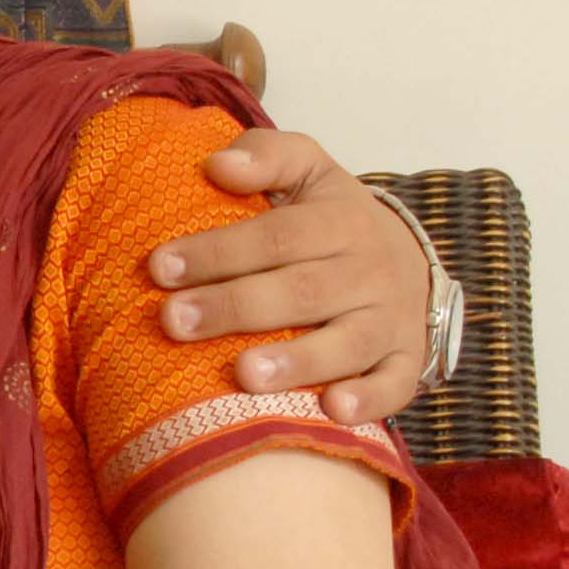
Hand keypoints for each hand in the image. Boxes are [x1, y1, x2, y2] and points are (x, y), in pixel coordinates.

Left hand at [151, 130, 429, 424]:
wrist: (408, 261)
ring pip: (347, 343)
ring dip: (298, 362)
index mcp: (341, 221)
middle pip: (300, 291)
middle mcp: (369, 271)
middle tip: (174, 322)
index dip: (218, 251)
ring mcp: (390, 321)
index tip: (160, 268)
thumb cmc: (333, 220)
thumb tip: (217, 165)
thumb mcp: (308, 171)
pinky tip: (330, 410)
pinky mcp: (405, 362)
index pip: (277, 236)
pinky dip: (368, 401)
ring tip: (244, 375)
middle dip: (234, 307)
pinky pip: (394, 386)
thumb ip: (265, 157)